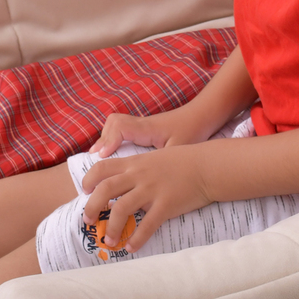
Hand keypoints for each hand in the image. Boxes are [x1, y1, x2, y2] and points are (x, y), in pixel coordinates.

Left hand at [80, 145, 209, 251]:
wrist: (207, 166)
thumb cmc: (183, 161)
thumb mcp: (155, 157)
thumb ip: (138, 168)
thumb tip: (123, 182)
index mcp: (135, 163)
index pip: (102, 167)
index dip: (89, 179)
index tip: (84, 190)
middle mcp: (139, 175)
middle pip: (105, 189)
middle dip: (92, 207)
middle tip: (89, 220)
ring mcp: (152, 190)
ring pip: (121, 209)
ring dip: (111, 228)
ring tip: (109, 240)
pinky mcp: (165, 205)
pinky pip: (146, 225)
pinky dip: (136, 239)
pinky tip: (131, 247)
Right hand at [88, 106, 211, 157]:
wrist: (202, 115)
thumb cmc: (193, 131)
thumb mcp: (181, 149)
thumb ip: (165, 164)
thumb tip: (149, 183)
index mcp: (149, 128)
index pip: (121, 127)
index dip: (108, 141)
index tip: (101, 156)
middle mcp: (142, 124)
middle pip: (113, 123)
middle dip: (102, 140)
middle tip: (95, 160)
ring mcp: (143, 124)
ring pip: (115, 124)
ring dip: (106, 139)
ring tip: (99, 160)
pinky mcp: (145, 128)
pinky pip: (123, 129)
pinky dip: (113, 139)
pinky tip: (112, 156)